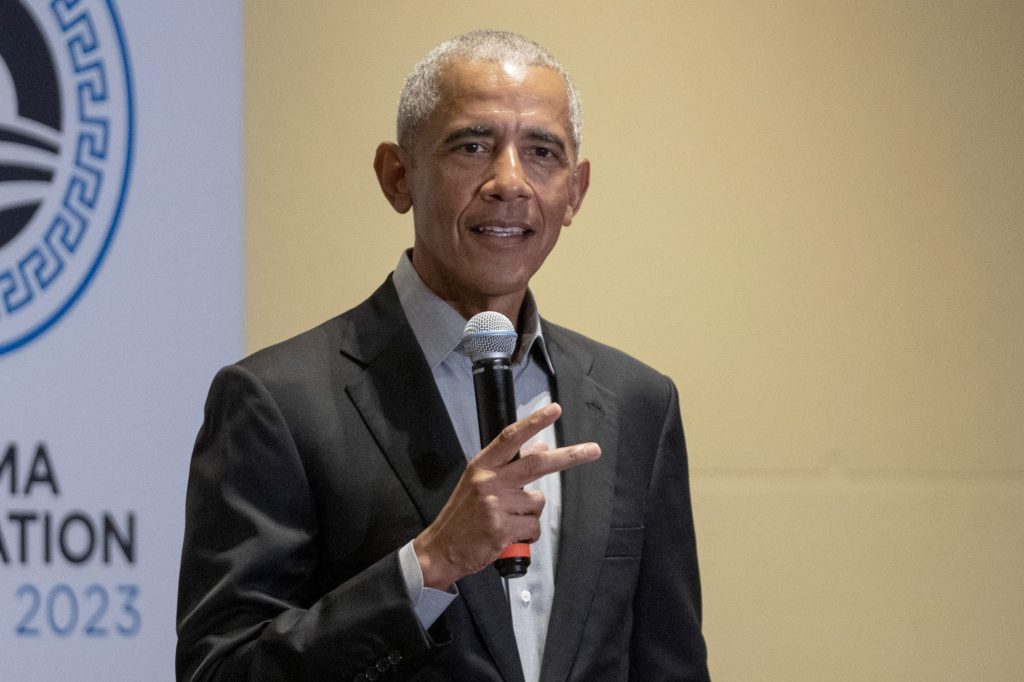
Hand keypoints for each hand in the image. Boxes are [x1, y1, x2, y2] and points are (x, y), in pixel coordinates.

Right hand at [413, 403, 599, 588]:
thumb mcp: (480, 482)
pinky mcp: (502, 528)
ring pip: (537, 503)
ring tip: (509, 520)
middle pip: (536, 464)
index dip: (534, 422)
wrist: (442, 548)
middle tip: (593, 450)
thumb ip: (508, 464)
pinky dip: (528, 535)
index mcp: (482, 465)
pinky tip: (510, 535)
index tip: (554, 410)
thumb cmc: (463, 515)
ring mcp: (495, 504)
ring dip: (530, 514)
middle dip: (568, 457)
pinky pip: (533, 527)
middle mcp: (489, 480)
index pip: (511, 438)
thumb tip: (540, 446)